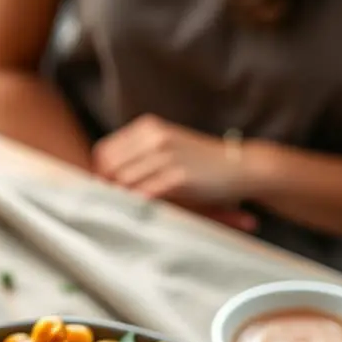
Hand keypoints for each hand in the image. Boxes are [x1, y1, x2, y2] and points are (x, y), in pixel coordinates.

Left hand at [93, 115, 256, 230]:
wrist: (241, 167)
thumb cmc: (202, 165)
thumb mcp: (168, 148)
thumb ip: (139, 156)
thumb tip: (104, 176)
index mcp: (148, 128)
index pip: (104, 151)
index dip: (100, 174)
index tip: (107, 191)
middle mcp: (154, 137)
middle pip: (108, 167)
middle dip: (105, 188)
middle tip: (112, 205)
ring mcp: (166, 155)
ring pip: (122, 181)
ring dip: (119, 199)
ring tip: (124, 212)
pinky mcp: (178, 177)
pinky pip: (143, 194)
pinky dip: (136, 205)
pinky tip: (140, 214)